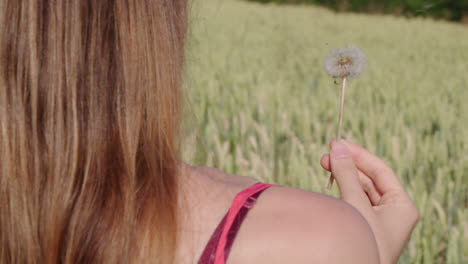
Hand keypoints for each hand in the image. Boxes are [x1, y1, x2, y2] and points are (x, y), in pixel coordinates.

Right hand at [320, 140, 419, 263]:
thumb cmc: (361, 242)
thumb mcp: (355, 204)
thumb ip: (346, 174)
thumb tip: (337, 147)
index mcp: (402, 207)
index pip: (381, 171)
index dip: (359, 155)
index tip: (338, 143)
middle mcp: (392, 213)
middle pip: (369, 180)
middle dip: (348, 165)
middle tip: (326, 154)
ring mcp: (377, 222)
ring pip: (360, 191)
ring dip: (343, 177)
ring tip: (325, 164)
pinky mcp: (363, 229)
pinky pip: (354, 204)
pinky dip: (342, 192)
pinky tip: (331, 183)